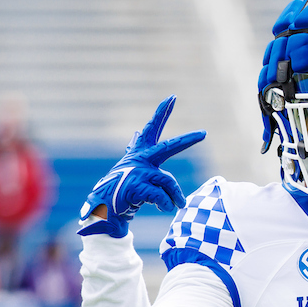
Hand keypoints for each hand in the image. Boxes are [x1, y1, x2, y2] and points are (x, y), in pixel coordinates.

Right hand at [78, 96, 205, 237]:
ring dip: (175, 195)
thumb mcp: (130, 166)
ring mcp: (137, 172)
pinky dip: (167, 203)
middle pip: (168, 148)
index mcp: (139, 154)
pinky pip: (161, 195)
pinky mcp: (135, 187)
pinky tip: (167, 208)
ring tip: (179, 205)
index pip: (152, 129)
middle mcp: (139, 160)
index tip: (173, 97)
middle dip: (187, 140)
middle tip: (204, 133)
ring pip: (168, 180)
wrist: (104, 209)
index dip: (162, 113)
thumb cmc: (121, 188)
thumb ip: (136, 148)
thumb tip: (137, 131)